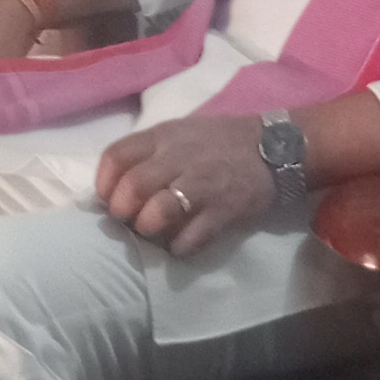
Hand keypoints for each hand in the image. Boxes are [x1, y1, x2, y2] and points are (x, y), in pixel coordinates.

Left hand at [94, 115, 279, 258]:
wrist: (276, 148)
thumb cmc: (219, 142)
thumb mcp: (180, 132)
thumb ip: (148, 153)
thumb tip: (115, 185)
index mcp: (164, 137)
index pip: (117, 156)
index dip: (104, 183)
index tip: (108, 197)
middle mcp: (179, 158)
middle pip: (133, 186)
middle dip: (122, 210)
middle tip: (129, 219)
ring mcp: (203, 185)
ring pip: (159, 212)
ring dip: (148, 228)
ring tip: (152, 232)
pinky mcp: (224, 211)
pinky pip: (191, 237)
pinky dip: (179, 247)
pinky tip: (179, 244)